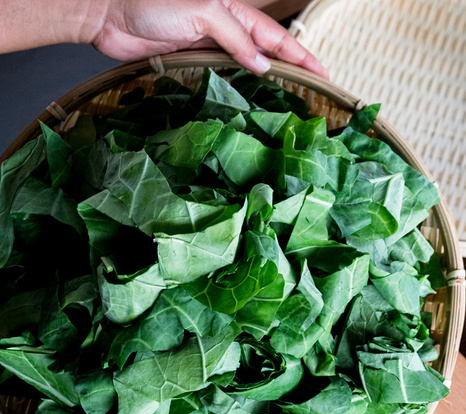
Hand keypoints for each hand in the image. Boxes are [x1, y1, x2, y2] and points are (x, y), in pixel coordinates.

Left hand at [90, 0, 327, 76]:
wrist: (110, 14)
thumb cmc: (153, 2)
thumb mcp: (203, 11)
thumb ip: (234, 38)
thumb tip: (263, 64)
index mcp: (233, 8)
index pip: (276, 35)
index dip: (301, 54)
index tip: (322, 74)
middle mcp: (224, 27)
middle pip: (265, 52)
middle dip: (289, 70)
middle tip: (309, 93)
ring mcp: (207, 45)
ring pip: (245, 66)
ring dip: (264, 82)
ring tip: (285, 102)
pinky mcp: (189, 61)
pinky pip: (220, 76)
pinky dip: (236, 87)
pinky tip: (247, 99)